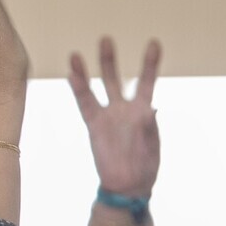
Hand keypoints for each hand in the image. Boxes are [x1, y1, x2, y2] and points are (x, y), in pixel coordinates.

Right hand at [67, 37, 160, 194]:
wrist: (127, 187)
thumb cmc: (144, 168)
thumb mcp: (152, 148)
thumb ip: (150, 128)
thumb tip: (151, 110)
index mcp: (143, 112)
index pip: (146, 82)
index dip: (150, 63)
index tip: (154, 43)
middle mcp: (123, 109)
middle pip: (115, 79)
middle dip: (109, 60)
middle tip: (106, 38)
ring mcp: (108, 116)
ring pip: (96, 89)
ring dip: (88, 71)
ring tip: (78, 53)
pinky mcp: (95, 126)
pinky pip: (85, 105)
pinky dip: (79, 89)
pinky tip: (72, 73)